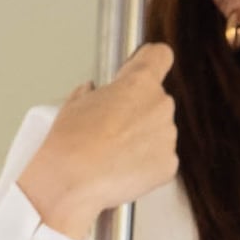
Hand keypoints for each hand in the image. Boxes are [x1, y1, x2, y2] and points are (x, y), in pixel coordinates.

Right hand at [15, 42, 179, 239]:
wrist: (72, 183)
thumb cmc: (70, 143)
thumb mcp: (74, 104)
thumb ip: (92, 93)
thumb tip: (92, 93)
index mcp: (139, 82)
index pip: (159, 56)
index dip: (150, 62)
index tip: (144, 68)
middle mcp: (160, 105)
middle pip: (156, 101)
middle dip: (138, 112)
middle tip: (112, 128)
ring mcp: (167, 136)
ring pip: (158, 133)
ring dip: (142, 140)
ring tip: (113, 154)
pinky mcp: (169, 165)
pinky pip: (161, 160)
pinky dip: (146, 165)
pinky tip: (122, 170)